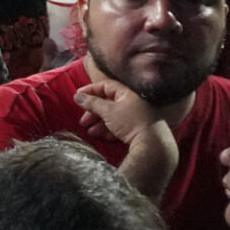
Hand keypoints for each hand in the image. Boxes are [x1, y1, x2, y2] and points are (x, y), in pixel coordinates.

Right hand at [77, 78, 180, 198]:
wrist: (152, 143)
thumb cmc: (130, 122)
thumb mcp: (108, 111)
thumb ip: (92, 102)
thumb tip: (77, 96)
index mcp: (127, 93)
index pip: (106, 86)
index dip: (90, 90)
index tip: (78, 97)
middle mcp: (133, 102)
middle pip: (108, 102)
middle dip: (93, 111)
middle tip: (83, 121)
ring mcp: (136, 115)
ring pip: (113, 116)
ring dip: (100, 123)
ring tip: (90, 132)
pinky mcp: (138, 128)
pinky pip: (120, 125)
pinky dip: (110, 129)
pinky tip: (104, 136)